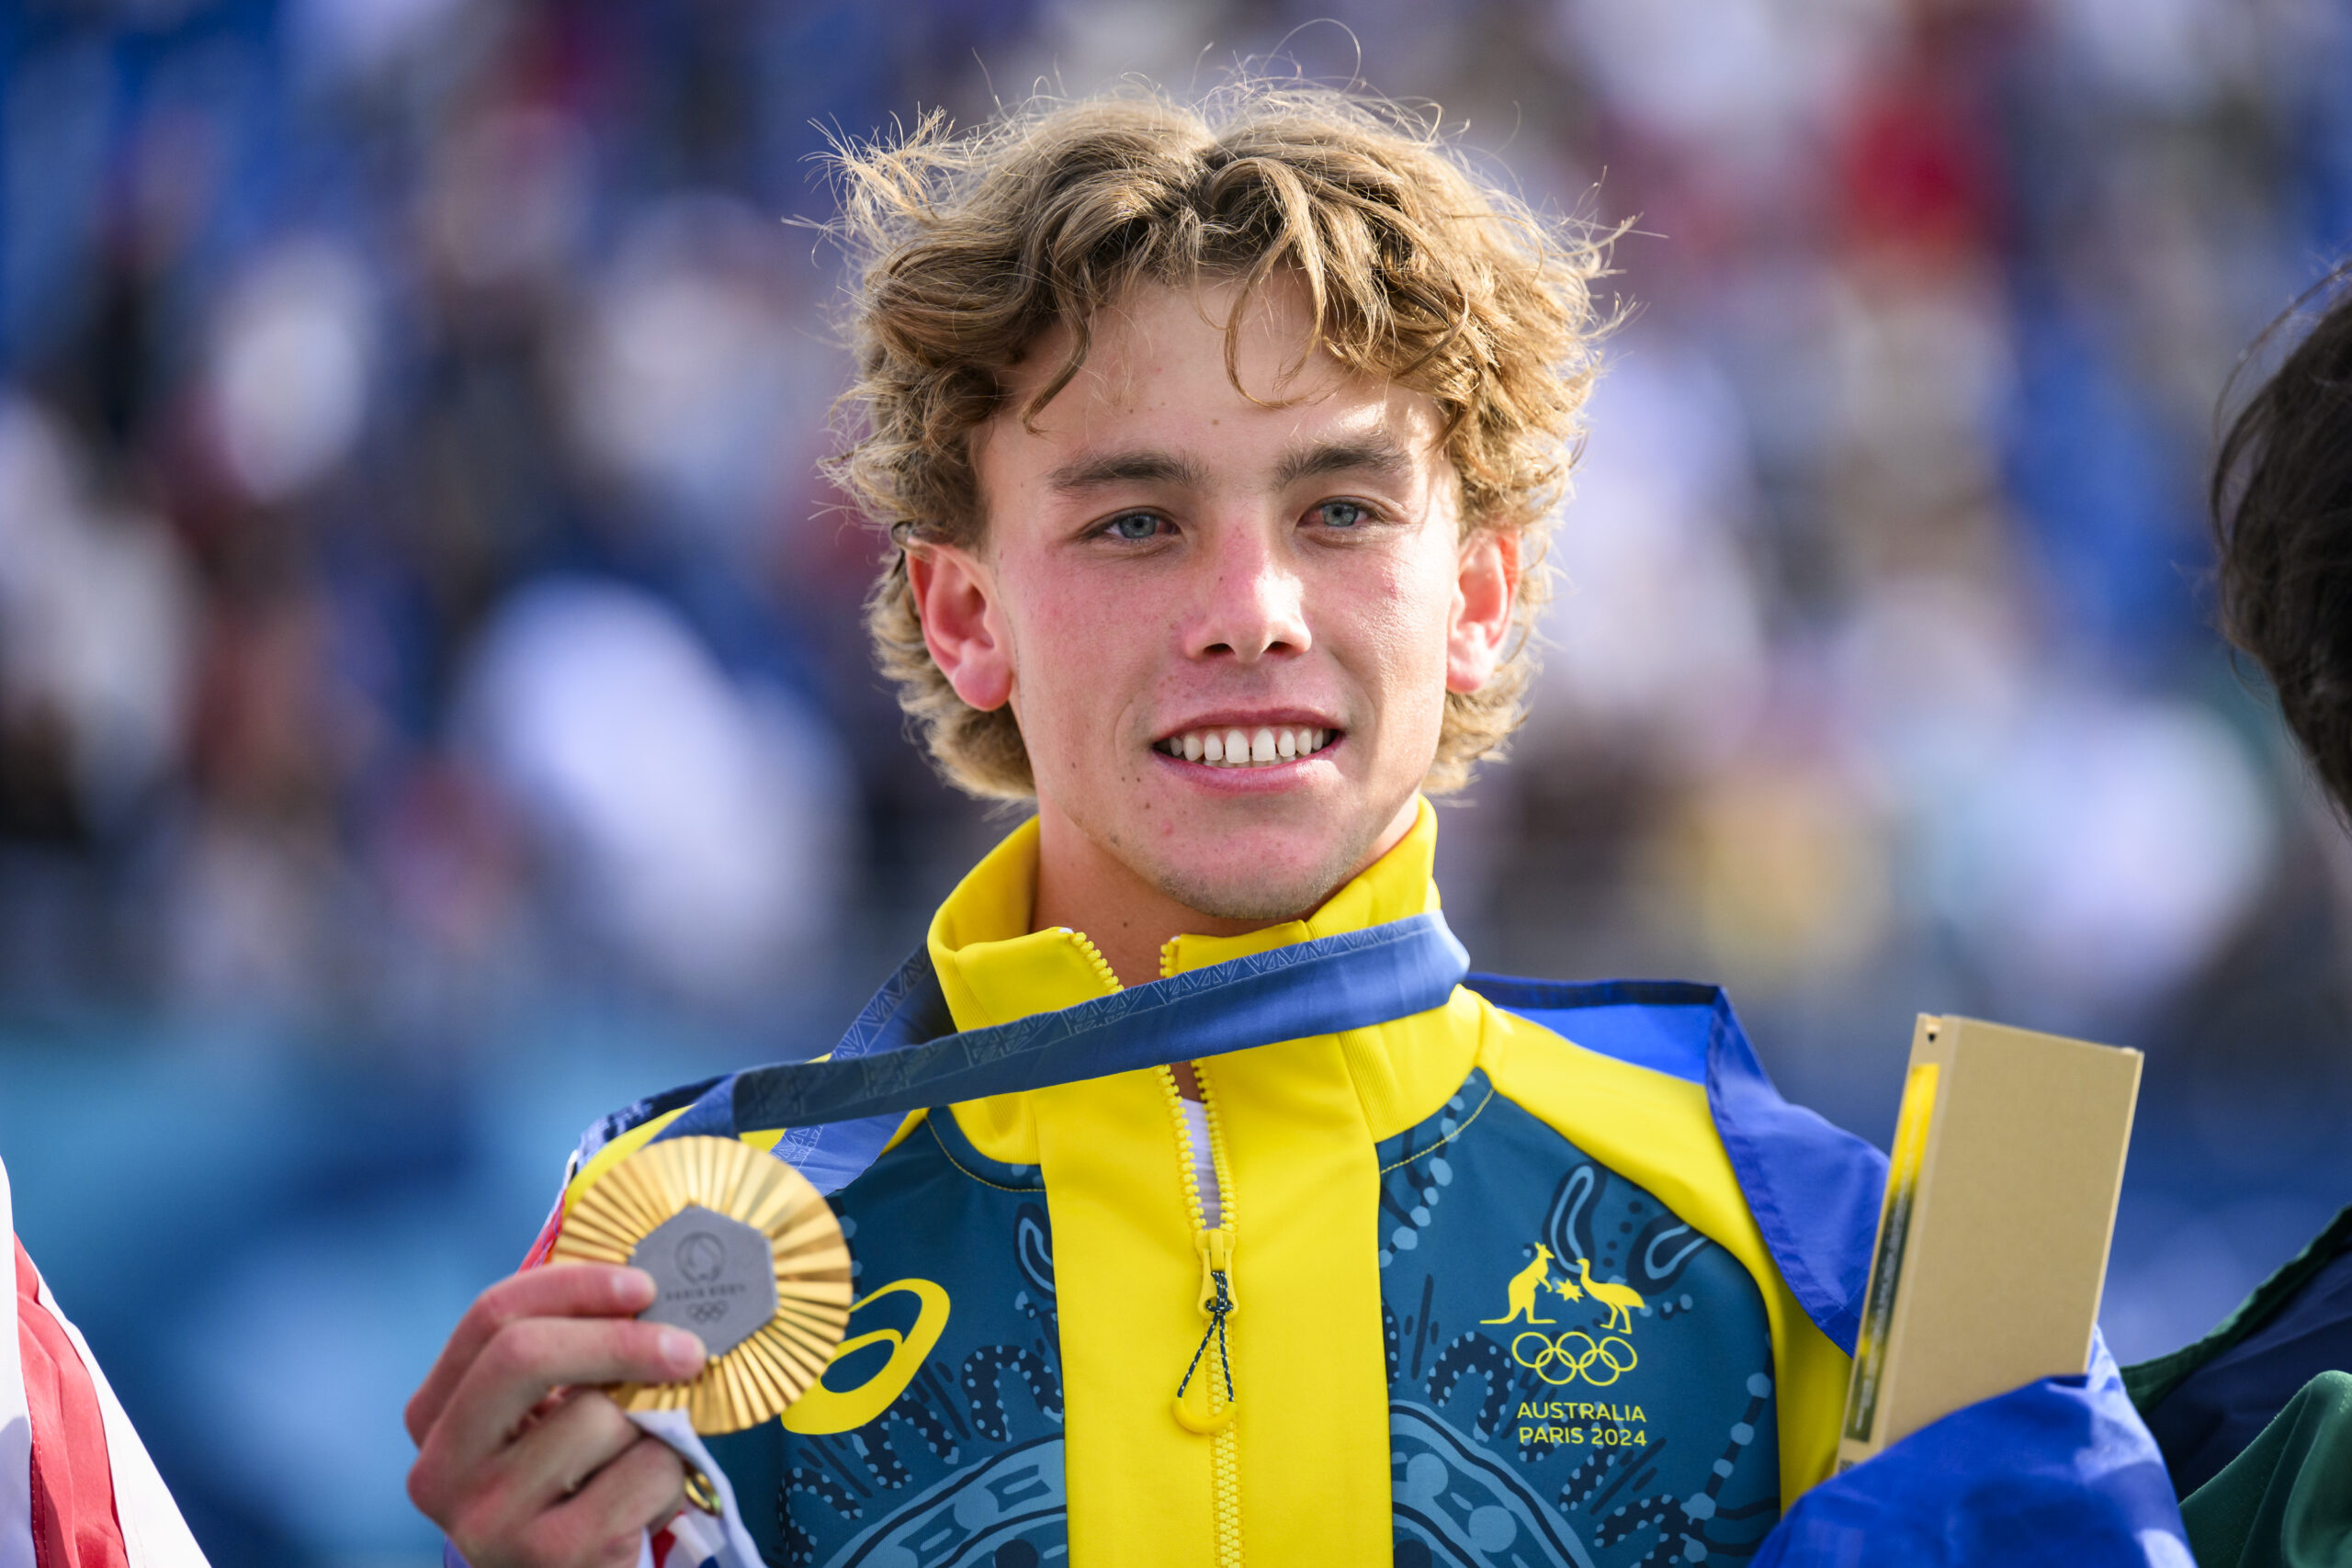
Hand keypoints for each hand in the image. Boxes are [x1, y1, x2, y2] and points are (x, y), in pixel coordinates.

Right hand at [406, 1264, 707, 1567]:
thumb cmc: (572, 1489)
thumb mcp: (547, 1419)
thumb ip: (569, 1359)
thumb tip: (648, 1294)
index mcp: (434, 1415)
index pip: (490, 1317)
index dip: (572, 1287)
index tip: (642, 1285)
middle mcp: (442, 1469)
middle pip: (523, 1355)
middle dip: (620, 1339)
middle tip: (686, 1347)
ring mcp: (490, 1519)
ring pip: (600, 1417)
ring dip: (652, 1427)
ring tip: (640, 1460)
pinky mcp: (551, 1556)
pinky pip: (644, 1472)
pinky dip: (671, 1478)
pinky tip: (648, 1505)